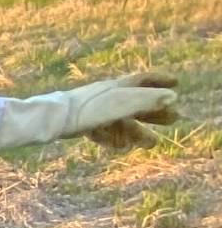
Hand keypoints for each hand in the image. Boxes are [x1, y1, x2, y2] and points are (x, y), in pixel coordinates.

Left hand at [62, 73, 177, 149]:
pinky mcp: (81, 124)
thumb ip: (146, 101)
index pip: (143, 80)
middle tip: (174, 118)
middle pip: (135, 103)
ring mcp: (93, 110)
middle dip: (155, 111)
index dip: (160, 81)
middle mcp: (106, 97)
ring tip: (152, 143)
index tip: (176, 83)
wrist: (51, 120)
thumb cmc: (88, 110)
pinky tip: (120, 147)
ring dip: (137, 132)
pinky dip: (113, 138)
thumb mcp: (121, 105)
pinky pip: (101, 131)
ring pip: (120, 121)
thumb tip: (173, 96)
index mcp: (116, 87)